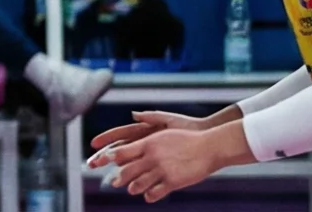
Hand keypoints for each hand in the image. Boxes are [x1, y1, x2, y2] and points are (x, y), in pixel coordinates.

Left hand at [89, 119, 247, 201]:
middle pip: (127, 170)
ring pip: (140, 183)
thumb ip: (147, 122)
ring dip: (133, 187)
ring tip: (131, 189)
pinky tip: (148, 196)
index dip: (108, 157)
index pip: (121, 151)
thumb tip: (133, 115)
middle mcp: (152, 157)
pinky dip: (150, 195)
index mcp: (148, 143)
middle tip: (114, 183)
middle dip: (119, 178)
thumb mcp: (165, 126)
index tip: (101, 161)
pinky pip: (156, 192)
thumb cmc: (188, 136)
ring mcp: (162, 170)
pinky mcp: (173, 182)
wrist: (210, 147)